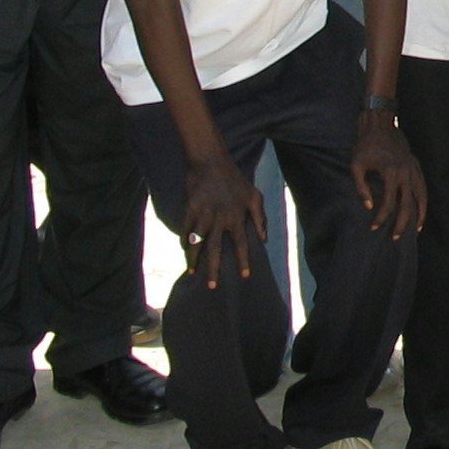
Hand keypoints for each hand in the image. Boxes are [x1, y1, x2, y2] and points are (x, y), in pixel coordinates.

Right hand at [181, 155, 264, 288]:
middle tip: (212, 286)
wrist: (210, 161)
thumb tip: (264, 238)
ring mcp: (203, 213)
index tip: (245, 276)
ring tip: (192, 272)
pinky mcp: (189, 208)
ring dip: (194, 258)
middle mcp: (220, 218)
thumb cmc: (235, 179)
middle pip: (216, 248)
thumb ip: (260, 217)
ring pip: (197, 242)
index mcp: (237, 216)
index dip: (244, 260)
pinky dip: (184, 240)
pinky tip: (185, 249)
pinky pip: (185, 229)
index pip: (242, 243)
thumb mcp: (254, 195)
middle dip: (214, 269)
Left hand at [350, 111, 426, 238]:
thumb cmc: (366, 145)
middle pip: (408, 205)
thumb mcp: (356, 166)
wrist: (381, 125)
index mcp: (391, 174)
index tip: (373, 228)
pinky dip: (423, 200)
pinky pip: (423, 187)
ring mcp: (414, 170)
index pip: (388, 204)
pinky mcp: (416, 166)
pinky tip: (420, 208)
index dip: (381, 218)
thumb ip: (361, 188)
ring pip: (422, 197)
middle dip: (402, 224)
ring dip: (420, 214)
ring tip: (417, 229)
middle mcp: (406, 174)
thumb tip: (368, 207)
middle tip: (395, 238)